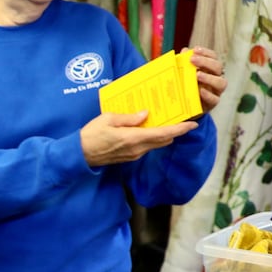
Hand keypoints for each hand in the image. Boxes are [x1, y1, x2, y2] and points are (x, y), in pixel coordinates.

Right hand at [80, 110, 195, 165]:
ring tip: (166, 122)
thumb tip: (145, 114)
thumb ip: (129, 118)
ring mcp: (134, 154)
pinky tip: (149, 130)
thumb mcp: (108, 119)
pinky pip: (147, 146)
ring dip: (164, 134)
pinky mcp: (130, 156)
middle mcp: (137, 149)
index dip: (180, 129)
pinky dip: (153, 138)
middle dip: (175, 131)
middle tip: (182, 119)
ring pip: (156, 144)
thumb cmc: (90, 135)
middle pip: (163, 140)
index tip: (192, 124)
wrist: (79, 155)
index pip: (163, 133)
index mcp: (133, 138)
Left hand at [190, 46, 227, 113]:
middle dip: (206, 62)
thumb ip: (184, 64)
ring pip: (221, 83)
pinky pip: (215, 99)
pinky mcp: (212, 104)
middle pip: (218, 67)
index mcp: (210, 70)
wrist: (185, 108)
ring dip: (209, 78)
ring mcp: (216, 91)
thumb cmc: (185, 87)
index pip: (213, 57)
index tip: (195, 50)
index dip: (206, 53)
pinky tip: (200, 90)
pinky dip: (208, 94)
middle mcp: (216, 78)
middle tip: (192, 60)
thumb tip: (184, 51)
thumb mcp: (182, 75)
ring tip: (197, 75)